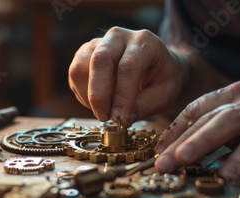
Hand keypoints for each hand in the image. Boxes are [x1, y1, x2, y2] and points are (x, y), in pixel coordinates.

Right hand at [69, 27, 183, 126]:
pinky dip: (83, 94)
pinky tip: (100, 101)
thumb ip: (144, 106)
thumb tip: (121, 118)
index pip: (128, 67)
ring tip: (105, 110)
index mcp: (144, 41)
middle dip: (99, 95)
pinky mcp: (84, 54)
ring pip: (80, 68)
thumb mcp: (164, 94)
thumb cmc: (162, 79)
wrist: (155, 66)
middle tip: (105, 118)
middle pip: (100, 61)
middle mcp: (118, 37)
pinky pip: (75, 75)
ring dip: (88, 96)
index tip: (120, 119)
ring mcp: (97, 43)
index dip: (122, 95)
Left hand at [154, 80, 239, 181]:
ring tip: (224, 175)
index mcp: (236, 95)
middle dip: (199, 140)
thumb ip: (209, 129)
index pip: (200, 109)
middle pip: (226, 119)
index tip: (157, 153)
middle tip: (177, 160)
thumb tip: (170, 153)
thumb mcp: (238, 115)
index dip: (178, 130)